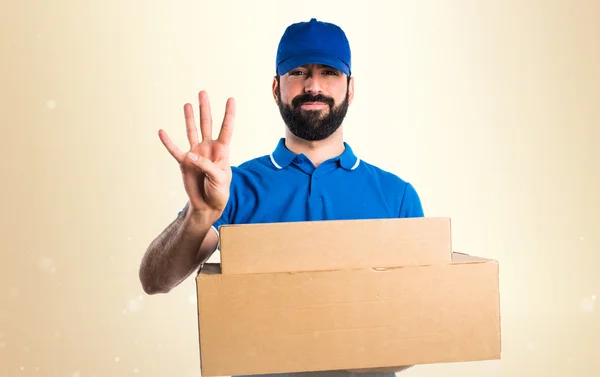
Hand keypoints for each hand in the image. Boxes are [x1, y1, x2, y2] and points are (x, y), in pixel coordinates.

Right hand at [158, 90, 235, 222]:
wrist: (208, 205)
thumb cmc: (219, 191)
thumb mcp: (219, 178)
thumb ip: (206, 165)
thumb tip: (190, 155)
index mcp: (222, 151)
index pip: (226, 129)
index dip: (229, 114)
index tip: (231, 99)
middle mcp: (209, 148)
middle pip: (207, 124)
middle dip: (205, 109)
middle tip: (203, 92)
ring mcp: (196, 154)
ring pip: (191, 132)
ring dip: (189, 118)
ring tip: (187, 104)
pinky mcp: (184, 163)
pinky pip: (174, 150)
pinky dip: (168, 142)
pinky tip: (162, 132)